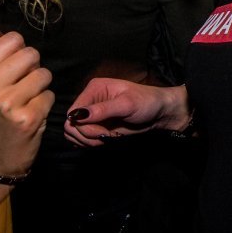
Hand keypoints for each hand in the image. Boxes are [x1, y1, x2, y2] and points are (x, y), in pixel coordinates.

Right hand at [0, 31, 51, 196]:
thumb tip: (21, 40)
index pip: (11, 40)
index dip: (19, 52)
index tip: (14, 69)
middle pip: (30, 54)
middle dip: (33, 68)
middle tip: (23, 86)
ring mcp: (6, 104)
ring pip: (43, 74)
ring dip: (40, 87)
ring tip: (26, 101)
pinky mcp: (27, 118)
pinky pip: (50, 95)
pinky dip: (45, 104)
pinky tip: (32, 115)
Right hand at [64, 79, 188, 146]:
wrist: (161, 113)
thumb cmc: (147, 102)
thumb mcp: (127, 104)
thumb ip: (102, 110)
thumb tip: (77, 115)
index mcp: (94, 89)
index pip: (72, 112)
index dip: (83, 126)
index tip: (102, 132)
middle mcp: (90, 100)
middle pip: (71, 125)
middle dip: (86, 135)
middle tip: (105, 136)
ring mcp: (93, 115)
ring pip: (75, 134)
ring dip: (88, 141)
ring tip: (107, 138)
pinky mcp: (97, 126)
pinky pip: (83, 139)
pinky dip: (91, 143)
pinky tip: (106, 140)